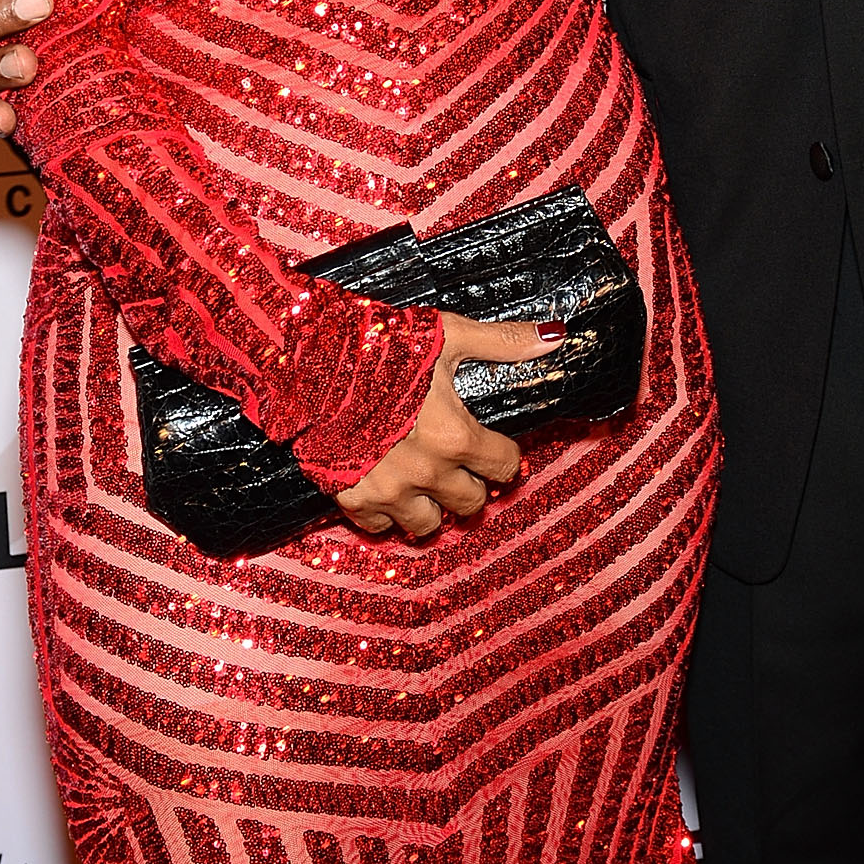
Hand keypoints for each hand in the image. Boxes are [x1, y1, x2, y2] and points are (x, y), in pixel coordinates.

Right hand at [336, 314, 559, 541]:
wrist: (309, 361)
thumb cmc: (379, 346)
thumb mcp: (448, 335)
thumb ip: (503, 342)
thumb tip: (553, 337)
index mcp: (457, 436)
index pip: (504, 468)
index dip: (501, 456)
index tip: (492, 448)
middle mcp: (427, 471)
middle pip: (470, 503)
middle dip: (468, 483)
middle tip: (456, 463)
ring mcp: (389, 490)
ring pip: (428, 524)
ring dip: (430, 505)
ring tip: (422, 479)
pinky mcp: (352, 498)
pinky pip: (380, 528)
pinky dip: (386, 513)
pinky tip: (385, 484)